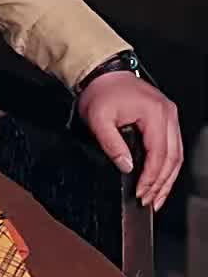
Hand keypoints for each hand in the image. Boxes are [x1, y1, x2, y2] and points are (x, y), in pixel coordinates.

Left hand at [76, 72, 182, 209]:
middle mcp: (168, 114)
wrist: (103, 74)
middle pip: (173, 158)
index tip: (140, 193)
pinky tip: (159, 182)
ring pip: (177, 156)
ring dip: (167, 180)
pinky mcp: (166, 120)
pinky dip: (167, 168)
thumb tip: (126, 167)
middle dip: (161, 184)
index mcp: (155, 113)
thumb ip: (112, 145)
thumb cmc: (101, 92)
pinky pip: (172, 148)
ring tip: (156, 199)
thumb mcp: (98, 119)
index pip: (159, 154)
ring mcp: (170, 117)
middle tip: (148, 202)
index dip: (150, 178)